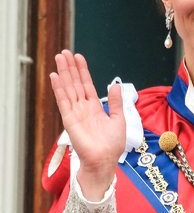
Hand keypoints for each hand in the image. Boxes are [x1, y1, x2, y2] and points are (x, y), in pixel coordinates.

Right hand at [49, 50, 124, 198]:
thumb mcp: (119, 119)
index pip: (87, 85)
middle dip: (70, 68)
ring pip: (68, 89)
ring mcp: (75, 113)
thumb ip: (116, 102)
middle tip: (64, 52)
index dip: (82, 71)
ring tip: (59, 58)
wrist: (106, 160)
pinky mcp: (70, 120)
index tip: (78, 57)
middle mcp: (83, 108)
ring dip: (64, 73)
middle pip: (75, 83)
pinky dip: (59, 89)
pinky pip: (63, 101)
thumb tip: (116, 85)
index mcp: (95, 108)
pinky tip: (55, 77)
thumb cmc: (112, 144)